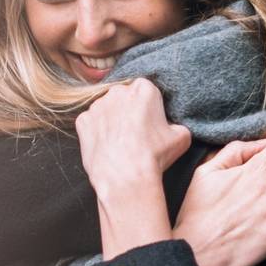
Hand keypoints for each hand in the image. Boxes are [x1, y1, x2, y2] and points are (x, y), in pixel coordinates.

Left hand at [76, 78, 190, 191]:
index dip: (150, 107)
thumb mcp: (181, 137)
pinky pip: (91, 123)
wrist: (125, 176)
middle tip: (137, 133)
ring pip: (106, 109)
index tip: (151, 122)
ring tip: (121, 143)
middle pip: (124, 97)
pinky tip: (107, 147)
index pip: (146, 91)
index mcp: (143, 88)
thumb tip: (172, 127)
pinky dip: (97, 132)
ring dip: (112, 121)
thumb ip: (176, 124)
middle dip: (129, 111)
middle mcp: (118, 91)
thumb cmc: (154, 155)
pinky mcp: (83, 121)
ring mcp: (97, 105)